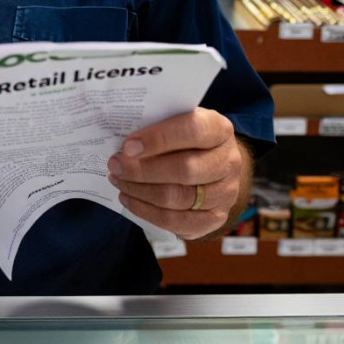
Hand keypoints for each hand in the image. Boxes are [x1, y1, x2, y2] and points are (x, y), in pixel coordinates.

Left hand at [106, 108, 249, 239]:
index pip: (193, 130)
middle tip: (114, 165)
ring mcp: (225, 193)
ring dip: (140, 191)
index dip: (158, 139)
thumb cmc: (185, 139)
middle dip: (142, 170)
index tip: (127, 146)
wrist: (212, 162)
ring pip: (178, 198)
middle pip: (185, 169)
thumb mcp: (175, 121)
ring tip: (118, 180)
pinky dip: (146, 211)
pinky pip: (177, 222)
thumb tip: (122, 141)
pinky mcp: (215, 218)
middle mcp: (228, 162)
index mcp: (219, 130)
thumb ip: (155, 125)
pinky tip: (129, 198)